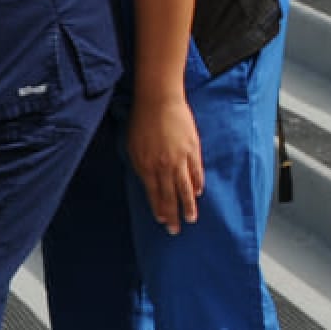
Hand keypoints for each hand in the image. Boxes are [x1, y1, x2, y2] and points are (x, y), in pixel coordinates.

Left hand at [129, 91, 205, 232]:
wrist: (158, 101)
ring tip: (190, 218)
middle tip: (175, 230)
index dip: (158, 209)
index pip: (153, 194)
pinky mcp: (193, 150)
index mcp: (146, 165)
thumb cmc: (142, 120)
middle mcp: (163, 166)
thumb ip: (140, 165)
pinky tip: (198, 193)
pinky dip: (198, 184)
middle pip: (169, 195)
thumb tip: (146, 182)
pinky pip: (197, 172)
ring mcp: (180, 159)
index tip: (161, 221)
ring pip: (185, 188)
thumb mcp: (132, 146)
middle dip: (172, 214)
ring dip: (188, 205)